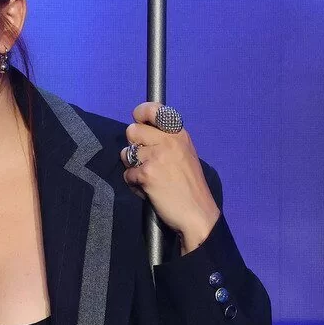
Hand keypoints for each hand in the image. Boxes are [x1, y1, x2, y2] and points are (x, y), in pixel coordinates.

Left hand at [123, 103, 221, 253]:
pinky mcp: (147, 174)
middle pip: (132, 131)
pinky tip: (149, 190)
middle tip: (147, 161)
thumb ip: (166, 141)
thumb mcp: (185, 154)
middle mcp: (168, 141)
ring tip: (149, 178)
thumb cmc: (190, 187)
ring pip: (126, 153)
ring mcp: (156, 156)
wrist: (197, 213)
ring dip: (133, 166)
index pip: (153, 110)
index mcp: (179, 134)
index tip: (139, 120)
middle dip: (134, 146)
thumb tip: (141, 131)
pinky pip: (127, 174)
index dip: (141, 113)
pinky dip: (134, 184)